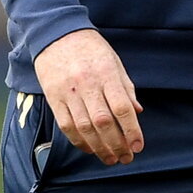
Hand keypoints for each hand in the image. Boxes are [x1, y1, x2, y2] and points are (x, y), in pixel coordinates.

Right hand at [34, 28, 143, 165]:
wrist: (57, 34)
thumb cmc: (90, 48)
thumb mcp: (113, 61)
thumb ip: (126, 87)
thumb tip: (137, 111)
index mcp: (106, 73)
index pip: (122, 107)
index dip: (132, 130)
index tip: (138, 145)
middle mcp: (87, 84)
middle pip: (104, 122)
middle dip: (117, 144)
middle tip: (127, 157)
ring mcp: (68, 93)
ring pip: (85, 128)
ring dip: (100, 148)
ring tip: (111, 158)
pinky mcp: (54, 99)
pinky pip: (67, 126)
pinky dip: (80, 142)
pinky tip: (91, 149)